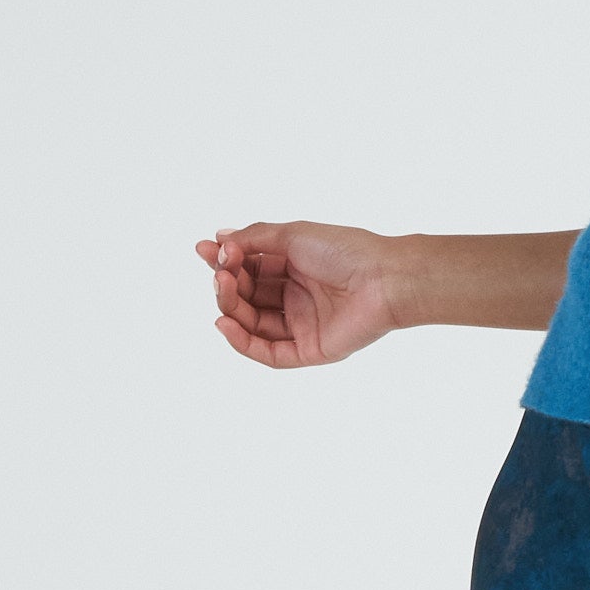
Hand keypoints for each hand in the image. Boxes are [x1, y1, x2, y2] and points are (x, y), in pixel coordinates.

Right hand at [197, 220, 405, 367]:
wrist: (384, 278)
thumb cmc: (346, 251)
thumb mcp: (293, 235)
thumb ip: (255, 238)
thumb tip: (220, 239)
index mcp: (294, 269)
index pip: (249, 270)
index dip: (226, 262)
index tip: (206, 250)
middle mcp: (297, 298)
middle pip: (247, 298)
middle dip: (227, 283)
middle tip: (220, 270)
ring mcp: (303, 325)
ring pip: (253, 324)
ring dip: (231, 307)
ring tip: (223, 286)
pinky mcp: (310, 350)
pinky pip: (270, 353)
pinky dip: (243, 342)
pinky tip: (225, 323)